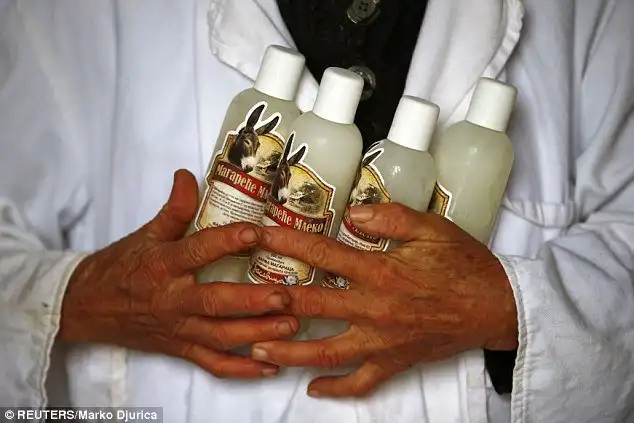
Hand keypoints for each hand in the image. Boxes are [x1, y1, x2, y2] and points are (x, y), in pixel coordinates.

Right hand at [58, 169, 298, 377]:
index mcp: (164, 265)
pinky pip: (213, 365)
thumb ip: (174, 208)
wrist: (88, 307)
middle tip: (285, 296)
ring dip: (257, 335)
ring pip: (220, 337)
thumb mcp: (146, 234)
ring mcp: (178, 329)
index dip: (226, 241)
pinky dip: (242, 369)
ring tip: (291, 326)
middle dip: (251, 302)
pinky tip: (270, 366)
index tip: (256, 232)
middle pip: (214, 303)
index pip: (198, 251)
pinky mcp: (181, 350)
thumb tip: (188, 174)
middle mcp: (172, 300)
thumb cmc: (122, 267)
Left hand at [250, 203, 517, 396]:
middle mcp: (374, 309)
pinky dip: (336, 388)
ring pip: (327, 352)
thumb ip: (389, 218)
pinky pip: (361, 382)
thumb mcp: (431, 229)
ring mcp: (383, 341)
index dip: (286, 242)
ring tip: (256, 349)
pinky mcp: (395, 362)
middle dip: (272, 302)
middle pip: (312, 307)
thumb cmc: (465, 265)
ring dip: (289, 352)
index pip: (322, 254)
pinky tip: (312, 388)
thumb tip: (352, 213)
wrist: (498, 307)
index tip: (257, 235)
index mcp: (380, 272)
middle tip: (238, 299)